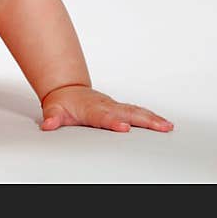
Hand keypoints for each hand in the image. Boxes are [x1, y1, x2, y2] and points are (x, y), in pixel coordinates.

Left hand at [40, 85, 173, 132]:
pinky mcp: (120, 108)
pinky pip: (138, 111)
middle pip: (127, 113)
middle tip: (161, 127)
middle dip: (144, 120)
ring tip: (168, 126)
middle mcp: (106, 106)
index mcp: (91, 108)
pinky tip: (164, 124)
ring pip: (136, 111)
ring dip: (152, 118)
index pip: (104, 117)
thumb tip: (48, 125)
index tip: (124, 128)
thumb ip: (52, 118)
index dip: (114, 122)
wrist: (67, 89)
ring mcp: (115, 106)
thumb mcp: (54, 110)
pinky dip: (151, 117)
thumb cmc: (63, 102)